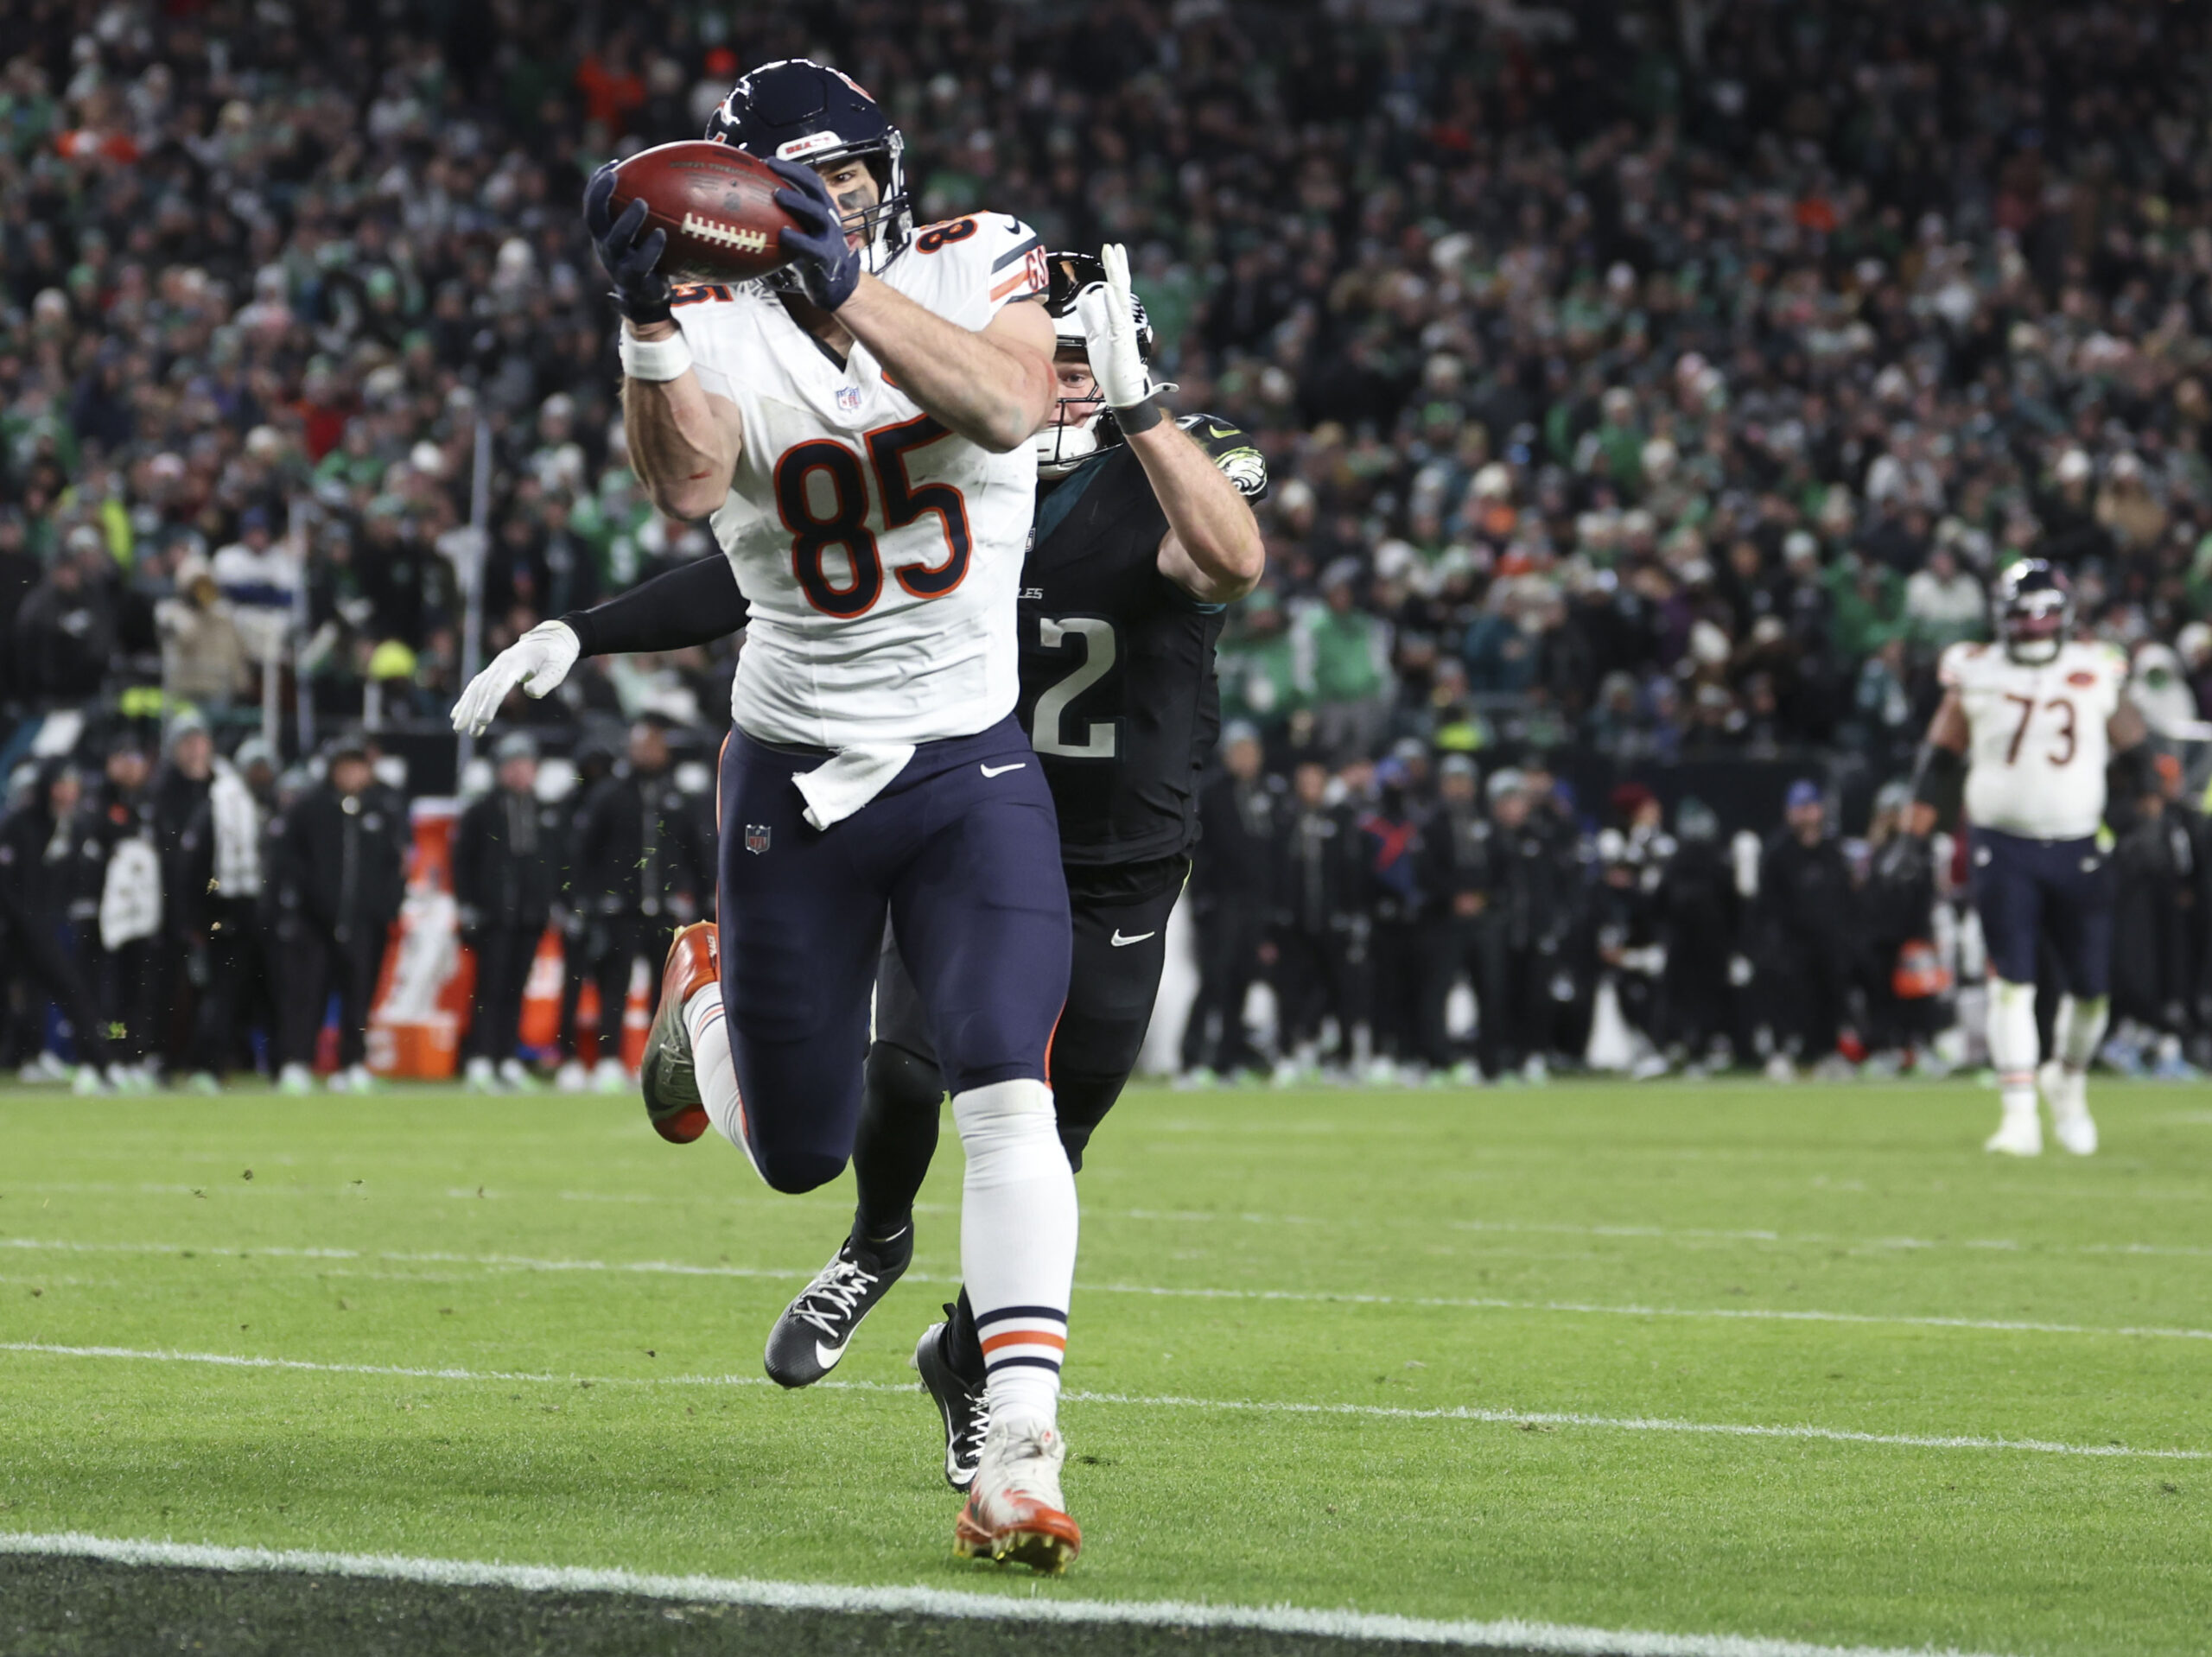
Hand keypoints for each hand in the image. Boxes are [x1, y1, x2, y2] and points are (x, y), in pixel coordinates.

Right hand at [450, 621, 580, 736]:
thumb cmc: (557, 658)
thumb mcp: (556, 670)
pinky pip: (476, 685)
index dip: (490, 704)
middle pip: (483, 689)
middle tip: (468, 732)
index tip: (483, 721)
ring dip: (466, 708)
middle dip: (473, 711)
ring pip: (476, 688)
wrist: (553, 639)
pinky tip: (457, 713)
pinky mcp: (495, 670)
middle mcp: (502, 663)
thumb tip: (530, 692)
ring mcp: (496, 666)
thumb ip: (544, 682)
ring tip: (458, 728)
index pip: (499, 686)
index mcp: (516, 663)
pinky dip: (466, 699)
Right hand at [583, 163, 671, 325]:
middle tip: (614, 177)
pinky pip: (640, 266)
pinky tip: (660, 235)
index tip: (611, 165)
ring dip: (626, 221)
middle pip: (594, 221)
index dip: (595, 186)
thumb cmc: (650, 258)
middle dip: (599, 197)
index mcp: (605, 236)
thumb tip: (671, 173)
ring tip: (642, 203)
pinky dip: (649, 249)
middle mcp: (607, 249)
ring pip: (616, 243)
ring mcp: (619, 267)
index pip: (592, 207)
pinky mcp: (637, 284)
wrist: (650, 300)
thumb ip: (649, 210)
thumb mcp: (645, 234)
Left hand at [766, 158, 860, 309]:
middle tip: (770, 166)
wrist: (837, 286)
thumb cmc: (812, 256)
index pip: (810, 181)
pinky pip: (812, 246)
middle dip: (793, 174)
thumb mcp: (802, 232)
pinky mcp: (826, 258)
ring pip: (817, 213)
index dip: (792, 168)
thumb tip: (751, 207)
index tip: (768, 161)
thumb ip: (786, 219)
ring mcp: (830, 237)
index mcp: (823, 209)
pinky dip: (798, 239)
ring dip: (797, 201)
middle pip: (814, 189)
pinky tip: (782, 234)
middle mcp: (829, 218)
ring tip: (777, 195)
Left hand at [1074, 242, 1157, 410]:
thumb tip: (1089, 298)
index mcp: (1117, 317)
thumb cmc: (1111, 364)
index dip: (1112, 269)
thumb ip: (1093, 317)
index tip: (1109, 251)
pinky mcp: (1120, 341)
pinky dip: (1112, 305)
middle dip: (1116, 266)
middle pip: (1120, 287)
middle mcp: (1123, 319)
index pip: (1115, 287)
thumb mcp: (1097, 335)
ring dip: (1116, 278)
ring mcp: (1123, 329)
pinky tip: (1108, 291)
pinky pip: (1116, 320)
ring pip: (1120, 298)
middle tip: (1113, 247)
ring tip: (1114, 260)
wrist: (1122, 389)